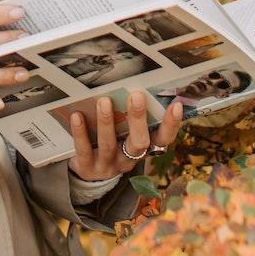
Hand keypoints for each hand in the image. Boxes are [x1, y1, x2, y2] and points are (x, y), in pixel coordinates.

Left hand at [68, 90, 183, 180]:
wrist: (88, 174)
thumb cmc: (111, 143)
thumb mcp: (124, 133)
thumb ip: (129, 116)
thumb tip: (132, 82)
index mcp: (143, 148)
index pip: (163, 139)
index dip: (171, 125)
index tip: (176, 104)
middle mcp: (129, 159)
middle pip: (139, 143)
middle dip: (138, 119)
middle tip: (136, 95)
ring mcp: (109, 165)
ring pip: (109, 145)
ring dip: (107, 122)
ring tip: (104, 101)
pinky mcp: (88, 168)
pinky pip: (84, 149)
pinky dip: (81, 132)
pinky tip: (78, 115)